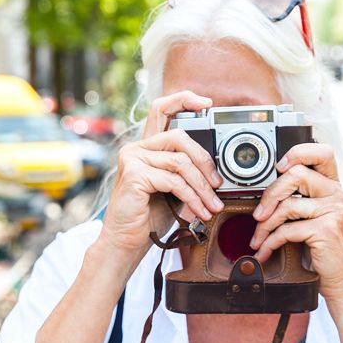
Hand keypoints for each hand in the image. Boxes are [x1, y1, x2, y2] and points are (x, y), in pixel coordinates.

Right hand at [96, 90, 224, 261]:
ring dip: (202, 187)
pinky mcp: (134, 175)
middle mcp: (137, 148)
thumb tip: (217, 169)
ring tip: (212, 206)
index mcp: (146, 147)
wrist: (126, 243)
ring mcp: (133, 159)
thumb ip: (187, 172)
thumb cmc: (149, 217)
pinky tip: (199, 211)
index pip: (162, 109)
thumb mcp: (174, 189)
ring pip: (181, 162)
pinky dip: (192, 197)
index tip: (207, 104)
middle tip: (217, 184)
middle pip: (179, 136)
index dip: (184, 100)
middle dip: (205, 160)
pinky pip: (174, 181)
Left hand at [248, 143, 342, 301]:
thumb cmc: (327, 252)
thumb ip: (303, 200)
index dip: (298, 153)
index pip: (322, 153)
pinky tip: (266, 251)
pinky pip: (287, 230)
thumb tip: (268, 192)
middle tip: (258, 215)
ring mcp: (335, 211)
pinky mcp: (326, 230)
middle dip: (269, 195)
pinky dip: (270, 242)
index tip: (279, 167)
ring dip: (265, 226)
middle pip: (296, 175)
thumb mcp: (319, 219)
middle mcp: (338, 195)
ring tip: (258, 240)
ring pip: (287, 205)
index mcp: (335, 188)